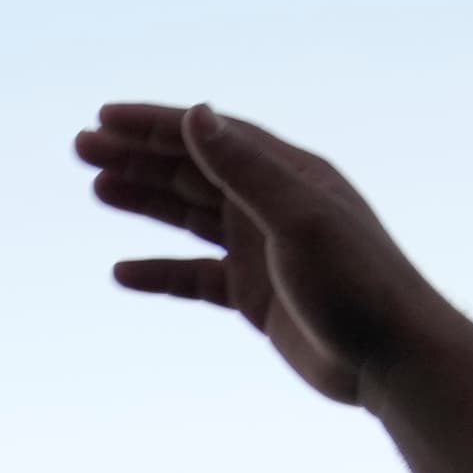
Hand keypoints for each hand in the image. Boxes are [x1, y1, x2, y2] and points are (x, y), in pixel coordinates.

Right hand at [76, 103, 451, 406]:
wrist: (390, 357)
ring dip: (143, 202)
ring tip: (97, 189)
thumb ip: (244, 167)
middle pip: (192, 171)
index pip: (210, 137)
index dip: (156, 125)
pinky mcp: (255, 296)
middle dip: (138, 157)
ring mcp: (262, 251)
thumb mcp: (296, 218)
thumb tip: (197, 115)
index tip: (103, 119)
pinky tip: (123, 272)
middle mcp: (272, 205)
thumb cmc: (356, 282)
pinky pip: (195, 276)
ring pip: (189, 218)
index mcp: (288, 174)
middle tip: (82, 147)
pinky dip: (160, 271)